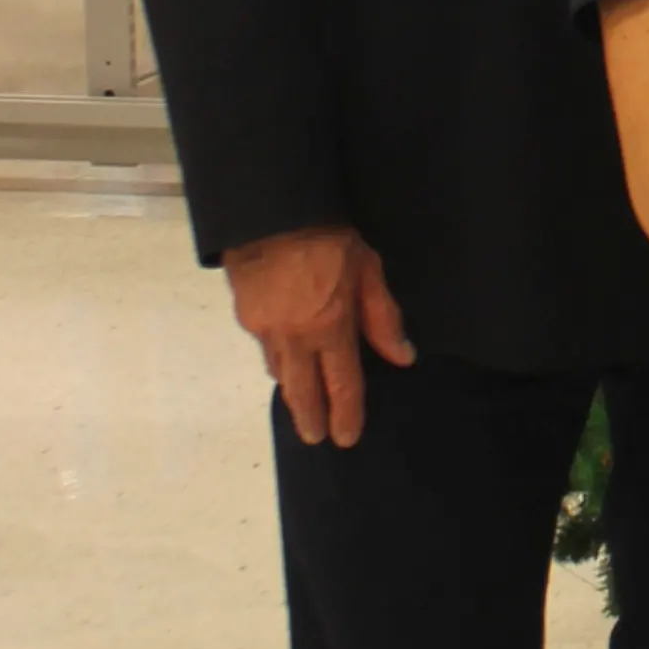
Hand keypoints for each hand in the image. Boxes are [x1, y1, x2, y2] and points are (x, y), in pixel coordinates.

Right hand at [223, 225, 414, 447]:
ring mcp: (266, 330)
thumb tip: (402, 356)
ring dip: (292, 391)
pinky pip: (266, 349)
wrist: (271, 211)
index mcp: (330, 327)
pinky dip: (278, 359)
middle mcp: (296, 338)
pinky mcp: (246, 317)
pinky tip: (285, 360)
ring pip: (280, 373)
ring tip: (302, 402)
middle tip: (316, 438)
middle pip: (303, 392)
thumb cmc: (329, 237)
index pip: (342, 385)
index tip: (347, 437)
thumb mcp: (369, 270)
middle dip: (310, 418)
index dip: (346, 414)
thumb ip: (383, 317)